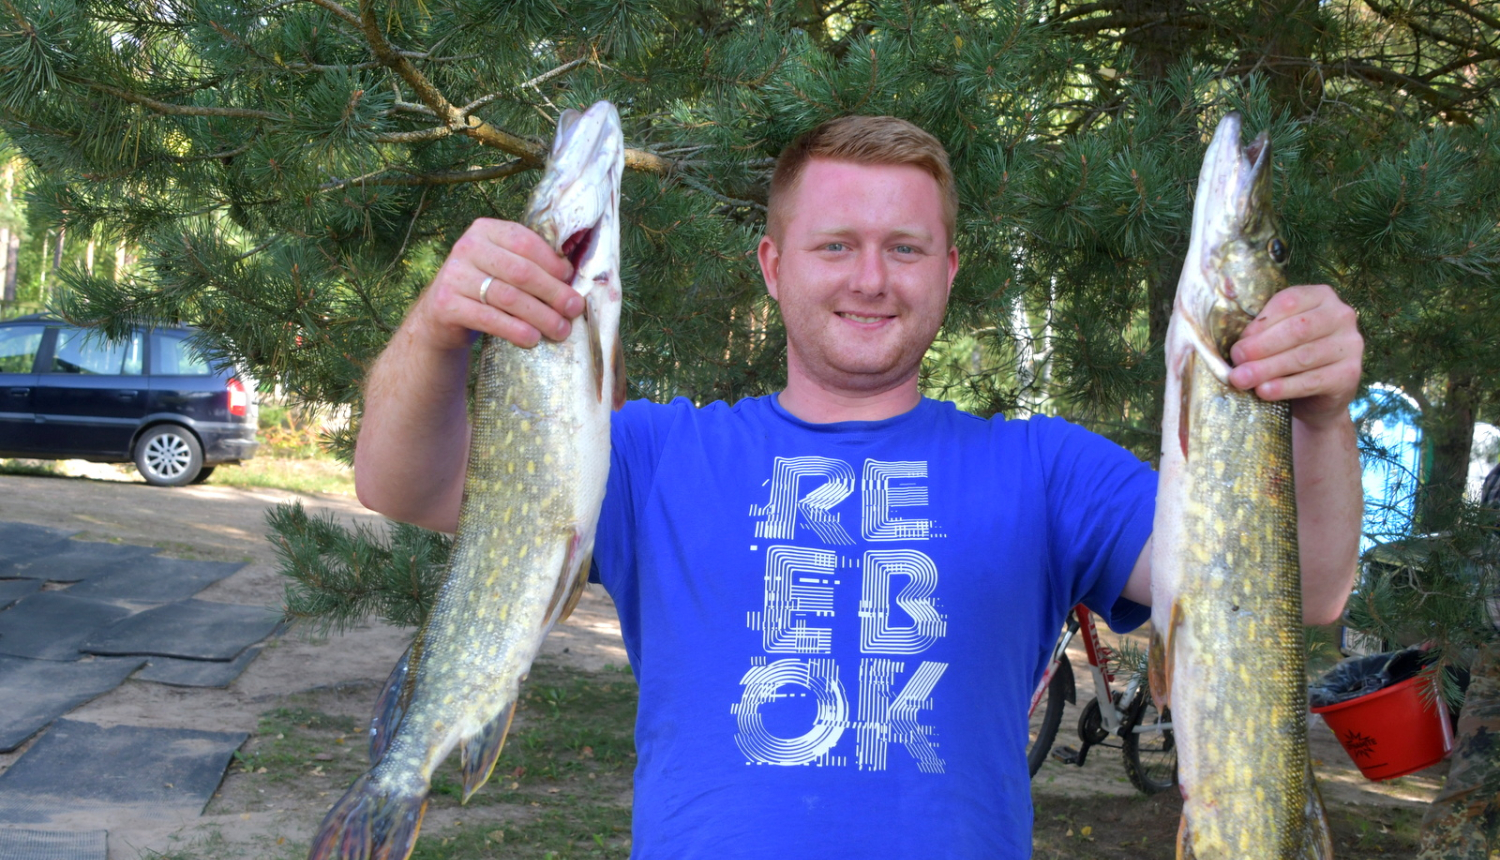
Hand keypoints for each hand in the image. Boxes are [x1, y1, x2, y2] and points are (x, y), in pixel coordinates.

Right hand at [410, 218, 582, 351]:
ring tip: (560, 330)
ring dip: (540, 316)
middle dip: (553, 292)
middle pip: (521, 271)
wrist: (442, 315)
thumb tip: (572, 278)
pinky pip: (489, 318)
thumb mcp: (503, 267)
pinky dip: (515, 330)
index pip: (525, 242)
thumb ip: (531, 264)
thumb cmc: (485, 289)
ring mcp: (454, 275)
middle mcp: (467, 247)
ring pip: (508, 297)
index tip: (571, 281)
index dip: (553, 263)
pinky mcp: (446, 304)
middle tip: (574, 309)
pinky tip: (532, 339)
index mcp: (485, 230)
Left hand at [1227, 284, 1362, 426]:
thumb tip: (1232, 342)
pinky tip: (1264, 391)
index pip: (1288, 302)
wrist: (1318, 395)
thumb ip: (1260, 330)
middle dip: (1261, 347)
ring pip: (1303, 356)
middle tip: (1236, 360)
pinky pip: (1313, 380)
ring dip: (1267, 368)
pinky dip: (1285, 387)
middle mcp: (1341, 315)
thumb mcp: (1277, 336)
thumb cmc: (1290, 356)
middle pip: (1296, 329)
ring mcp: (1350, 345)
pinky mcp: (1350, 374)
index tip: (1237, 341)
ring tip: (1241, 379)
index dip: (1260, 323)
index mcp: (1320, 296)